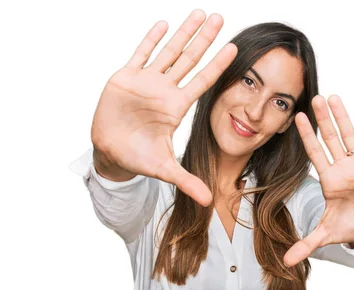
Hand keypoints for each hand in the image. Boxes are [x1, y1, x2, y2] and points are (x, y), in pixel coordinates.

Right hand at [90, 10, 236, 205]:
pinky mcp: (125, 77)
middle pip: (190, 59)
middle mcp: (165, 90)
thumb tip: (209, 201)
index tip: (236, 49)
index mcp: (177, 106)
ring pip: (168, 51)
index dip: (218, 65)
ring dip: (183, 33)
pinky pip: (140, 53)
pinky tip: (163, 23)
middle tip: (220, 18)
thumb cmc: (139, 158)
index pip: (203, 81)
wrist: (111, 152)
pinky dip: (150, 39)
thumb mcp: (165, 168)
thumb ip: (187, 181)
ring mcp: (146, 81)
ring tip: (200, 13)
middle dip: (205, 39)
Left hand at [283, 95, 353, 266]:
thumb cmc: (349, 226)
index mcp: (329, 179)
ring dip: (343, 117)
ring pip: (351, 136)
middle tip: (314, 97)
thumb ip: (307, 244)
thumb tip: (286, 262)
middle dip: (323, 120)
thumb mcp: (327, 234)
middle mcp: (343, 168)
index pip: (315, 153)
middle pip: (331, 139)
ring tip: (334, 97)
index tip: (297, 118)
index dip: (307, 136)